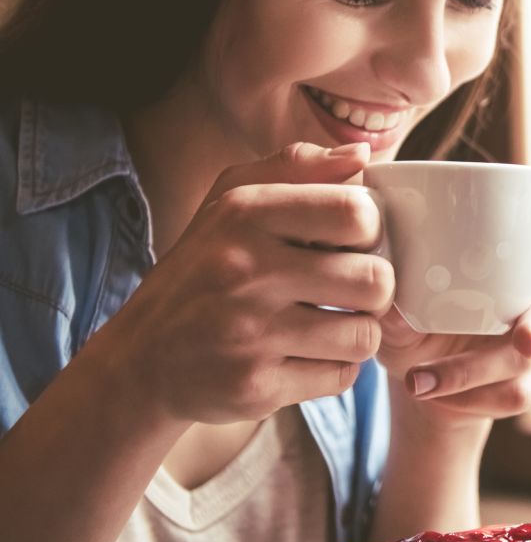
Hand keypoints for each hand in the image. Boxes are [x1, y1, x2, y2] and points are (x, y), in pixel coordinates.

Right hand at [108, 142, 392, 424]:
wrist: (143, 358)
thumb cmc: (204, 269)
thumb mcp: (232, 200)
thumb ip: (298, 166)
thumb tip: (361, 155)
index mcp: (246, 213)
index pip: (357, 213)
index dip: (371, 230)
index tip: (353, 242)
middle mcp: (246, 271)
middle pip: (376, 280)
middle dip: (375, 288)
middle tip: (351, 290)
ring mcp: (250, 333)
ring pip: (365, 335)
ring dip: (359, 331)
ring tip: (332, 322)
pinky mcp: (255, 386)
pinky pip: (341, 377)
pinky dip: (336, 368)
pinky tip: (308, 355)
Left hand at [374, 178, 530, 425]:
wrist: (423, 383)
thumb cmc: (413, 324)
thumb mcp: (393, 307)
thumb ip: (393, 301)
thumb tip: (390, 299)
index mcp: (510, 254)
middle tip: (522, 340)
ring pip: (529, 357)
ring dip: (472, 374)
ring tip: (419, 382)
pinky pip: (524, 393)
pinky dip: (477, 400)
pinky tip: (438, 398)